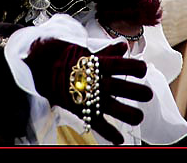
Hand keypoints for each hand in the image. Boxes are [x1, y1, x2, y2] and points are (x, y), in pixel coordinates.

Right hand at [25, 38, 151, 143]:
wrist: (38, 67)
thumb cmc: (62, 57)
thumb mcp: (85, 50)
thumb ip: (106, 51)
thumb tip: (123, 46)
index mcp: (96, 63)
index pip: (122, 65)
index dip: (135, 67)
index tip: (143, 69)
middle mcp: (95, 81)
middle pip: (123, 87)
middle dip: (138, 92)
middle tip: (148, 94)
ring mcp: (88, 97)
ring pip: (114, 108)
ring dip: (129, 113)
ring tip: (139, 116)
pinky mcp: (81, 110)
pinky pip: (97, 124)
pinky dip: (110, 134)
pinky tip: (120, 140)